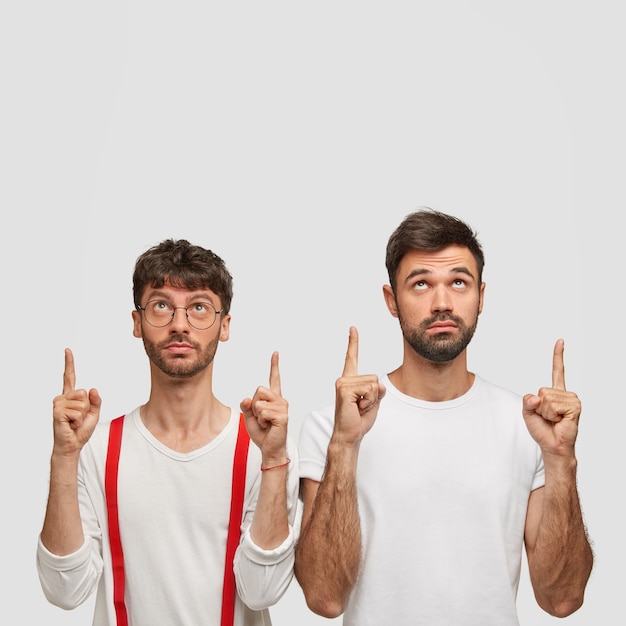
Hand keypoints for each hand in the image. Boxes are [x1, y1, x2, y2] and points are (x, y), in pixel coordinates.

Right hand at [51, 349, 101, 456]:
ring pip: (82, 402)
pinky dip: (78, 420)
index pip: (69, 376)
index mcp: (71, 396)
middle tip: (79, 418)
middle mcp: (63, 397)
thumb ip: (96, 400)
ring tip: (74, 421)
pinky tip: (71, 424)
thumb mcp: (94, 413)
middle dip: (87, 407)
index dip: (69, 363)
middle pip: (84, 392)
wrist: (72, 445)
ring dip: (83, 415)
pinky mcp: (57, 412)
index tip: (68, 350)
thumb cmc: (81, 429)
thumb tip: (92, 389)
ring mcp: (58, 404)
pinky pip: (78, 411)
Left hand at [240, 351, 288, 464]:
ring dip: (257, 415)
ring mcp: (282, 407)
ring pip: (259, 402)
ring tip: (265, 423)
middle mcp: (280, 399)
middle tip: (261, 417)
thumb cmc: (262, 432)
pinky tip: (268, 426)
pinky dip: (261, 421)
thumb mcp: (249, 417)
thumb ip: (247, 406)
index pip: (274, 379)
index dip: (274, 365)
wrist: (269, 448)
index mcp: (273, 398)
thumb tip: (247, 398)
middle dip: (254, 404)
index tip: (275, 353)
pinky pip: (263, 412)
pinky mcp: (282, 415)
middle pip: (259, 390)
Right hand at [333, 326, 385, 445]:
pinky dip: (368, 402)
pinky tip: (357, 408)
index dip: (353, 342)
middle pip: (375, 378)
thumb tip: (379, 385)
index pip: (352, 358)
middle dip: (375, 395)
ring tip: (359, 408)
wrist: (349, 435)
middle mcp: (344, 379)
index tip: (353, 328)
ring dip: (372, 400)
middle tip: (361, 407)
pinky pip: (369, 390)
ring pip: (373, 384)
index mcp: (350, 380)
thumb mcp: (374, 402)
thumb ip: (378, 390)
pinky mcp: (344, 389)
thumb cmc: (359, 420)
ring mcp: (342, 383)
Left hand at [522, 339, 580, 456]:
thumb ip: (527, 400)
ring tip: (554, 420)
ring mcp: (572, 399)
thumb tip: (538, 397)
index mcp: (555, 393)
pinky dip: (551, 415)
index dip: (558, 356)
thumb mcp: (527, 412)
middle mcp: (565, 394)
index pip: (557, 371)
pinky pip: (552, 405)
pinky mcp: (574, 406)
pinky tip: (559, 421)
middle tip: (548, 417)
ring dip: (545, 412)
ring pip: (546, 398)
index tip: (560, 341)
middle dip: (539, 407)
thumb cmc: (542, 429)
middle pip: (541, 390)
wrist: (552, 445)